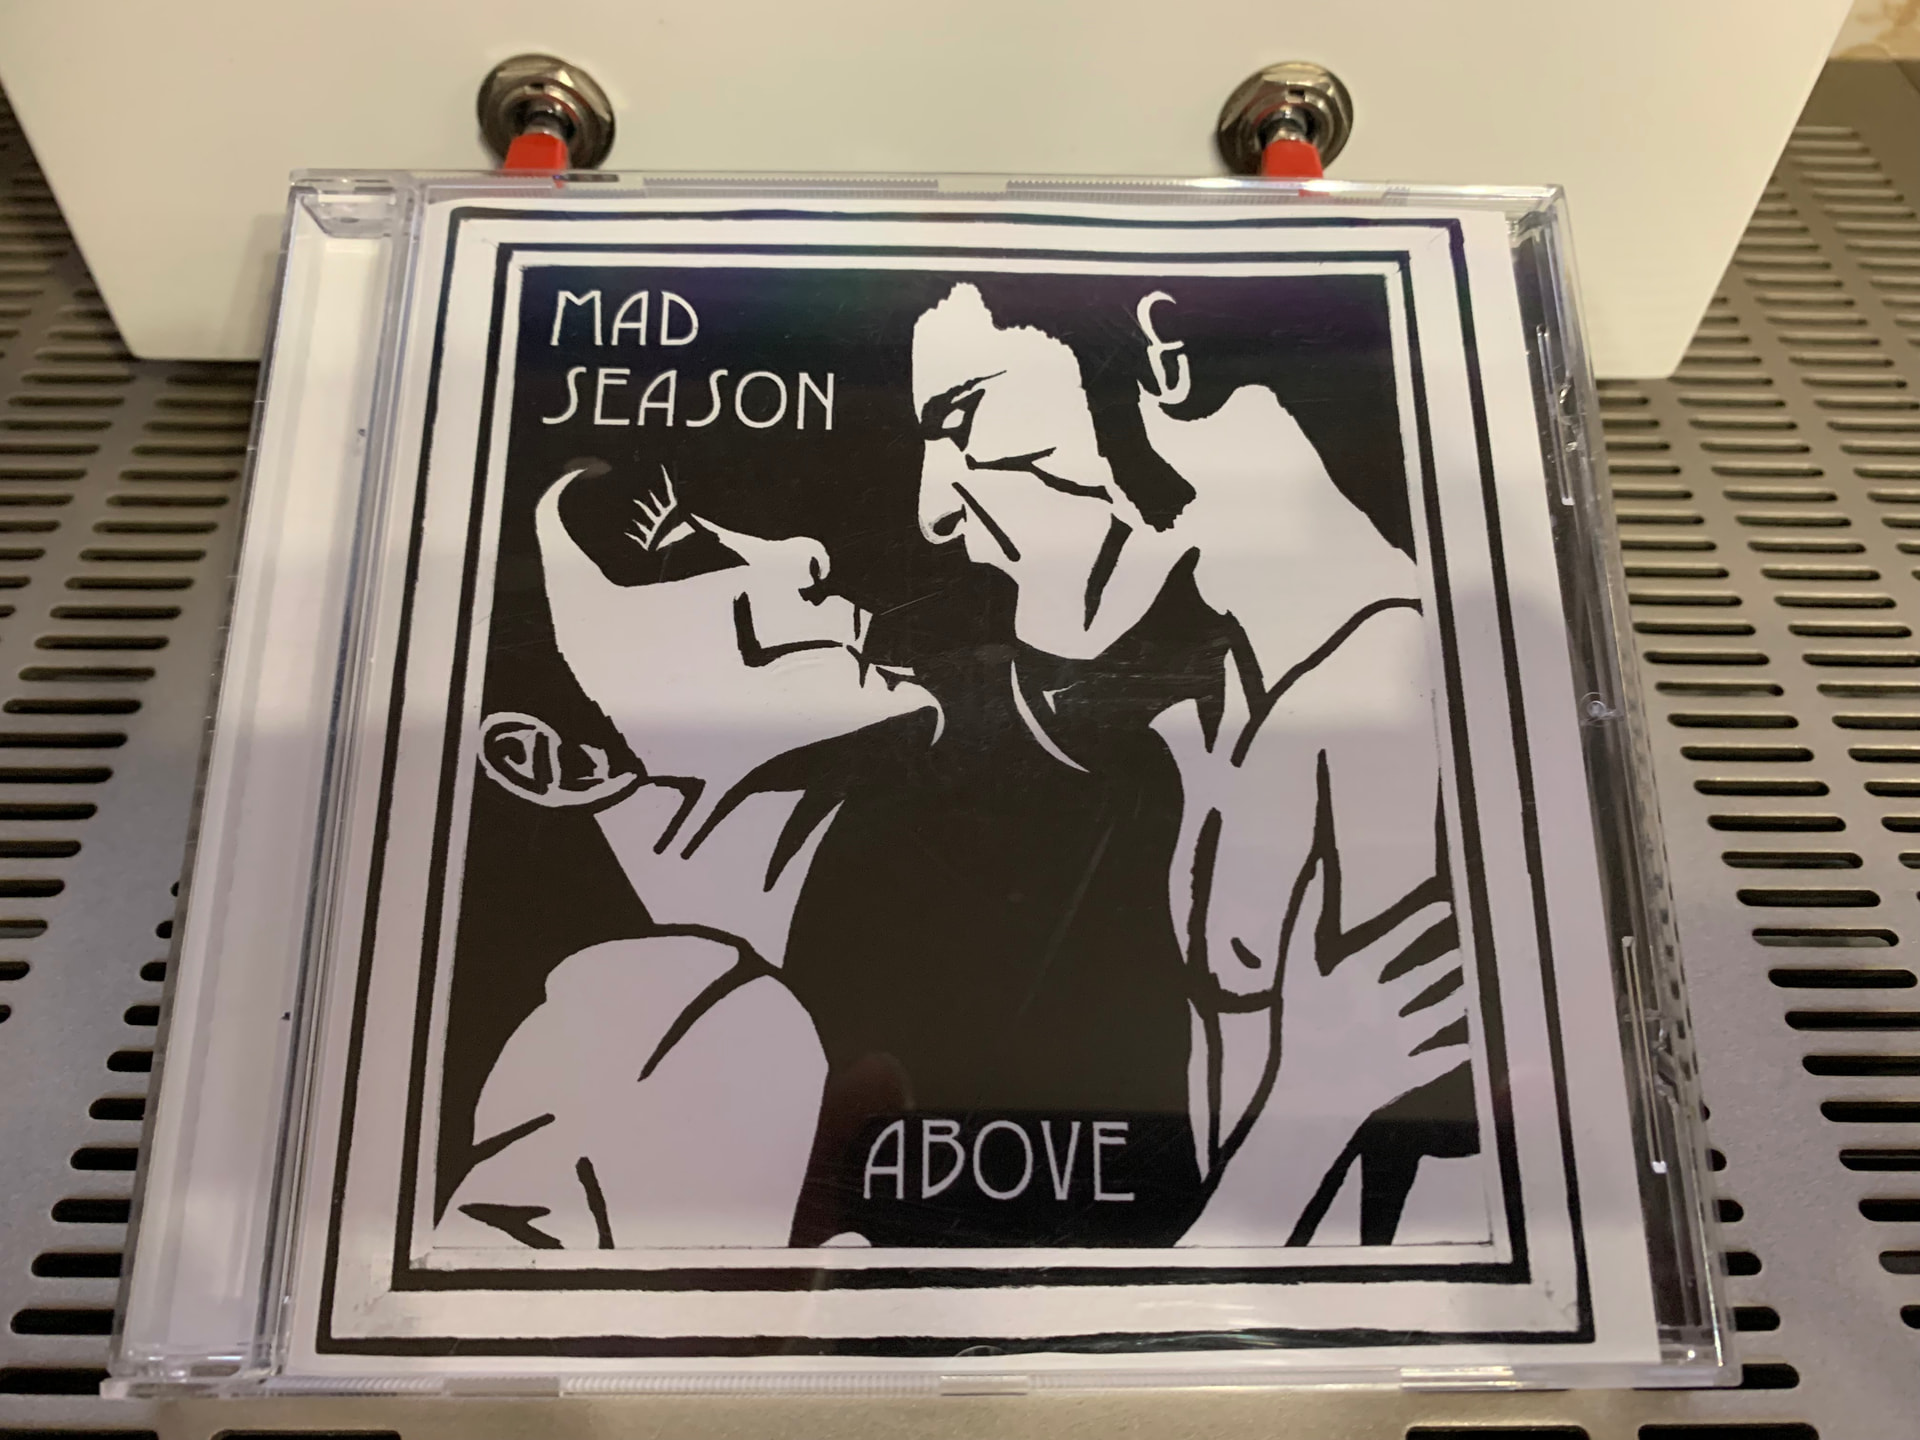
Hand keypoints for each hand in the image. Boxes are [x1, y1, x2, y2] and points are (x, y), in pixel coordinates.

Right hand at [1187, 873, 1467, 1245]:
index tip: (1448, 904)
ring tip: (1478, 983)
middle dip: (1451, 957)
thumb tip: (1316, 864)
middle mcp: (1387, 1003)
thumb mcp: (1291, 966)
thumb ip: (1304, 915)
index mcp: (1357, 975)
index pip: (1397, 939)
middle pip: (1427, 974)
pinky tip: (1474, 1044)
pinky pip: (1438, 1060)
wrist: (1301, 1095)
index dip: (1423, 919)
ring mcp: (1401, 1040)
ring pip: (1440, 1013)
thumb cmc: (1293, 1024)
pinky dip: (1457, 1052)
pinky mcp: (1406, 1072)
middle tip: (1475, 942)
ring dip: (1461, 998)